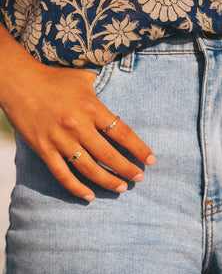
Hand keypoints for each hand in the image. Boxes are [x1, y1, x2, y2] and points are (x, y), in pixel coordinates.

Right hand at [0, 39, 155, 201]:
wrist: (19, 82)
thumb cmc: (54, 78)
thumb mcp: (83, 77)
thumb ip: (102, 89)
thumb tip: (116, 97)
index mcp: (91, 107)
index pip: (122, 133)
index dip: (139, 149)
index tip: (150, 160)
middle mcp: (77, 125)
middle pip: (109, 155)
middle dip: (127, 170)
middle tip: (138, 178)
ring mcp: (59, 139)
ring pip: (88, 168)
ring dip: (107, 181)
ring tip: (121, 188)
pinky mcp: (44, 149)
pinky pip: (62, 174)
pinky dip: (76, 188)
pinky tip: (89, 196)